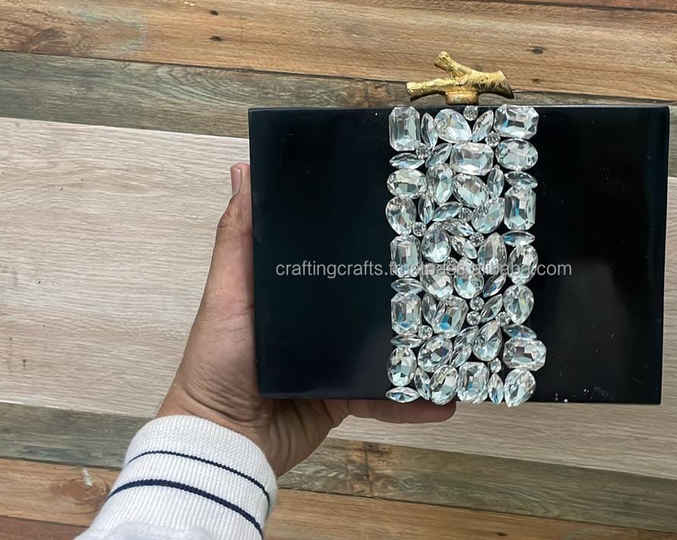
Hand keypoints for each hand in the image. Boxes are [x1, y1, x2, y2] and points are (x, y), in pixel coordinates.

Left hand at [158, 163, 453, 475]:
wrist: (224, 442)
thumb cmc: (217, 363)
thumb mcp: (228, 294)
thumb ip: (239, 239)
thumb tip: (243, 171)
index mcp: (289, 289)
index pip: (330, 251)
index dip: (360, 232)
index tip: (400, 208)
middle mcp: (313, 320)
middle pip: (365, 298)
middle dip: (404, 289)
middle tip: (448, 269)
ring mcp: (331, 360)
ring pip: (384, 348)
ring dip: (419, 346)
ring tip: (459, 334)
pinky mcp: (343, 398)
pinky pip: (384, 397)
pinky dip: (412, 402)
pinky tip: (445, 400)